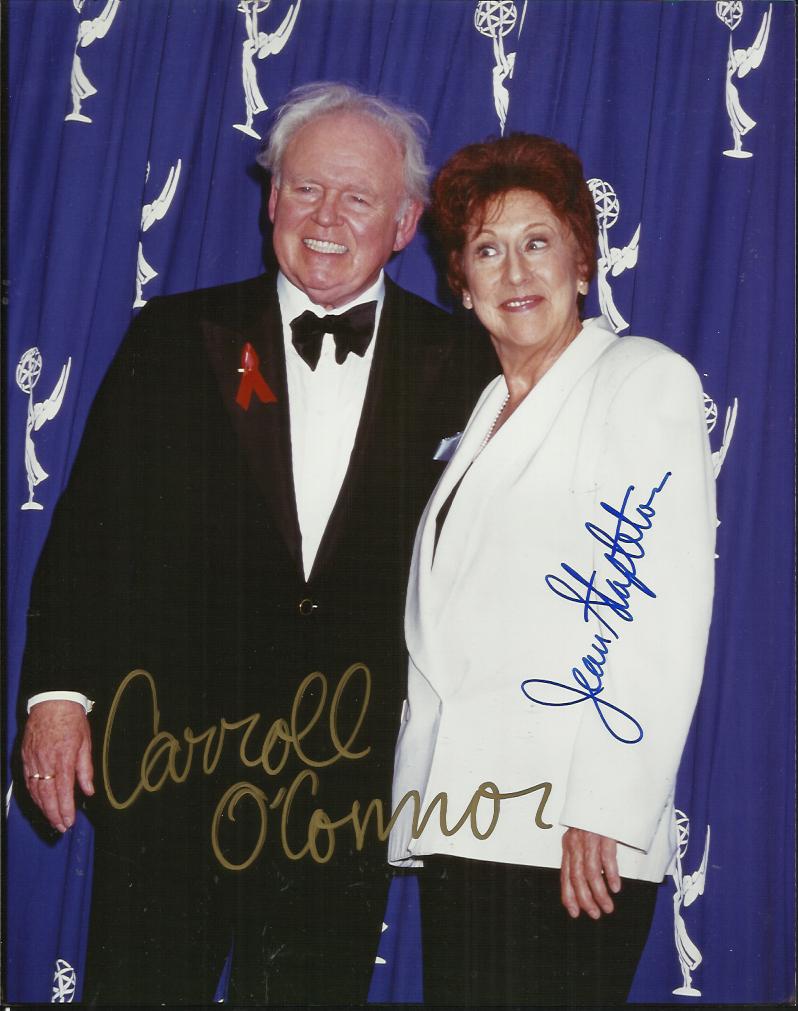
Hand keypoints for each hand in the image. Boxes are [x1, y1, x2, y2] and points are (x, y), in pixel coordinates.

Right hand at [21, 700, 93, 831]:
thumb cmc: (71, 720)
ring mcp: (33, 760)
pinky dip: (34, 795)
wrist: (52, 701)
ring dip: (44, 808)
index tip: (70, 822)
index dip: (66, 810)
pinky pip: (28, 781)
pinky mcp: (25, 757)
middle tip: (61, 827)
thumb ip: (85, 769)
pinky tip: (40, 803)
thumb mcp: (85, 742)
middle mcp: (45, 762)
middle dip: (54, 815)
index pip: (64, 791)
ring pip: (36, 791)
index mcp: (63, 758)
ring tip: (53, 819)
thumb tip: (88, 790)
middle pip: (47, 796)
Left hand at [560, 828, 619, 918]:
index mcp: (569, 845)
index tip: (575, 913)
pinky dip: (611, 874)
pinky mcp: (605, 833)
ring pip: (591, 871)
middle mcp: (576, 843)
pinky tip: (615, 887)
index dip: (569, 895)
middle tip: (595, 914)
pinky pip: (606, 857)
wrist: (601, 793)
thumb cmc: (594, 819)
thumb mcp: (580, 837)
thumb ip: (579, 856)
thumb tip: (582, 883)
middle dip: (585, 899)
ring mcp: (590, 838)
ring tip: (608, 907)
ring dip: (599, 893)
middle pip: (577, 877)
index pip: (565, 875)